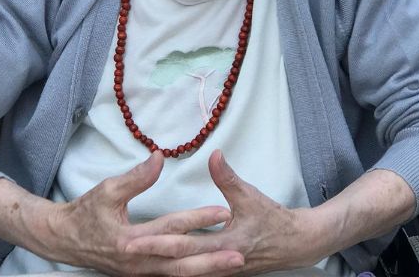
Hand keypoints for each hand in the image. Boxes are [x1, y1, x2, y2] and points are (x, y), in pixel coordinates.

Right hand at [0, 152, 240, 276]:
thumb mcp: (107, 190)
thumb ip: (136, 178)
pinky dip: (191, 274)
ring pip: (179, 274)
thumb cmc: (85, 212)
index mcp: (130, 241)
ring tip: (233, 264)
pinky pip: (171, 276)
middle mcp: (138, 262)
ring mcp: (140, 272)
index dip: (198, 219)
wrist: (64, 240)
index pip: (171, 228)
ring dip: (206, 270)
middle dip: (212, 259)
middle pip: (181, 262)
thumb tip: (159, 158)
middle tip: (240, 254)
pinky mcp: (141, 274)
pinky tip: (209, 270)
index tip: (224, 211)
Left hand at [127, 151, 331, 274]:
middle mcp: (219, 263)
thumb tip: (213, 155)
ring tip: (132, 256)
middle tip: (122, 248)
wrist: (296, 245)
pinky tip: (157, 262)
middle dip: (149, 255)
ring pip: (183, 270)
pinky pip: (192, 271)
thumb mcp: (251, 196)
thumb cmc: (274, 219)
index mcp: (227, 245)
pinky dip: (173, 266)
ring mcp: (218, 270)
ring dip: (158, 262)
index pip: (185, 244)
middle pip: (177, 261)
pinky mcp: (218, 270)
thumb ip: (229, 178)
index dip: (157, 241)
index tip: (131, 239)